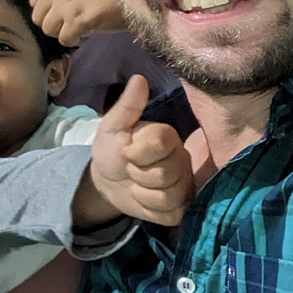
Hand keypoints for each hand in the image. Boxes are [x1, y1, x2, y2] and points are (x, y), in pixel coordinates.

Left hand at [30, 0, 125, 45]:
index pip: (34, 0)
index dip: (46, 10)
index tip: (61, 12)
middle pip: (38, 18)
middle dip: (52, 23)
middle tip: (68, 23)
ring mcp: (67, 6)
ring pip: (49, 29)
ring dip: (62, 33)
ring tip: (77, 29)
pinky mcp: (78, 20)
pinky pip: (65, 39)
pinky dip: (73, 41)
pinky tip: (83, 35)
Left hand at [87, 76, 192, 226]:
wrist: (107, 181)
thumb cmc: (110, 149)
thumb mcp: (111, 127)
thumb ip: (127, 106)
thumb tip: (139, 78)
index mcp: (167, 136)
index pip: (161, 145)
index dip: (137, 153)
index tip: (127, 152)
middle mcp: (183, 159)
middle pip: (165, 174)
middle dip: (138, 175)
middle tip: (130, 169)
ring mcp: (185, 184)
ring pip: (168, 195)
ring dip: (142, 193)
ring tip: (136, 184)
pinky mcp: (182, 207)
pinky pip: (170, 213)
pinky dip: (150, 210)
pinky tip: (144, 199)